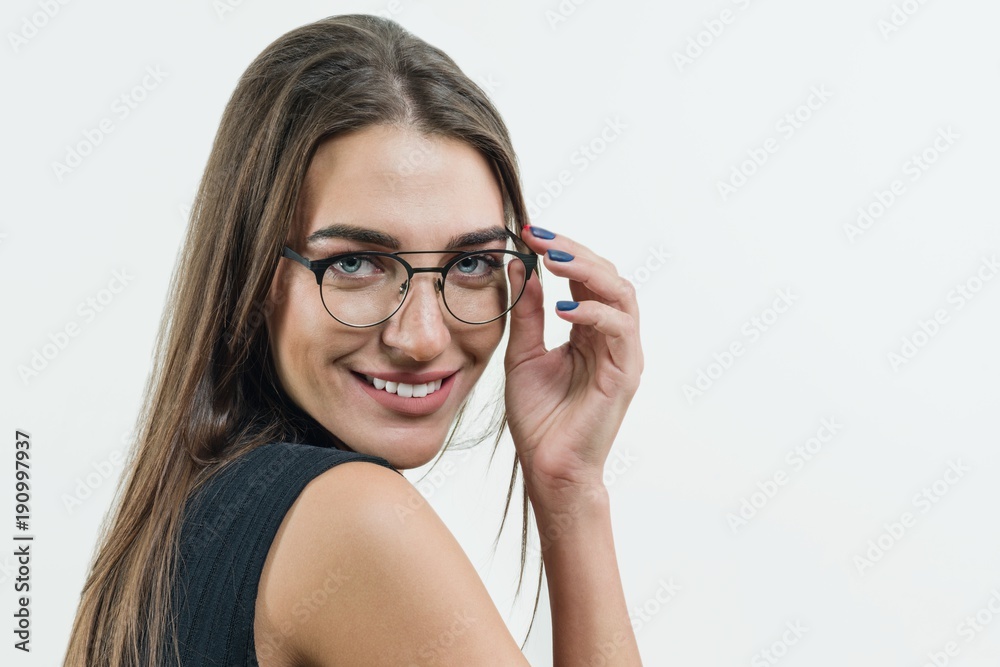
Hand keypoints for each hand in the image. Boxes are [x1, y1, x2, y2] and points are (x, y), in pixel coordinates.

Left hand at [504, 224, 643, 500]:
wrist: (549, 468)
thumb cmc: (539, 419)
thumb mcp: (522, 355)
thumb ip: (527, 313)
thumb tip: (521, 268)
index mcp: (588, 331)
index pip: (583, 278)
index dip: (560, 251)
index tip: (527, 233)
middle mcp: (611, 338)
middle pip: (607, 276)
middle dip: (573, 251)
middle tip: (539, 236)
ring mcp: (622, 354)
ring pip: (621, 294)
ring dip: (588, 272)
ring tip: (555, 260)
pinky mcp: (625, 373)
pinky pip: (620, 330)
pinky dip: (594, 312)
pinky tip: (562, 307)